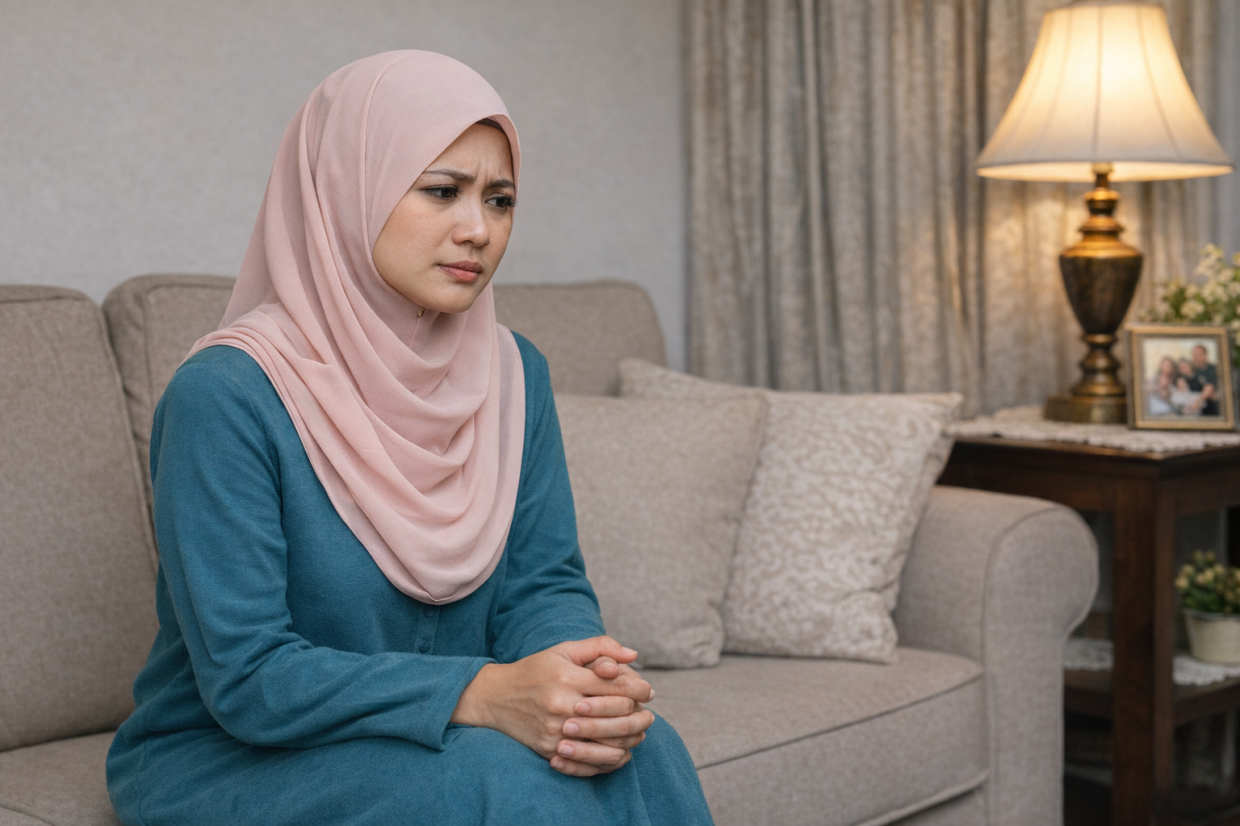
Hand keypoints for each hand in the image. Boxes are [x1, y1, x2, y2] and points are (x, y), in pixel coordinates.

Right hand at [450, 636, 653, 775]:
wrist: (495, 697)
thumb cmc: (536, 669)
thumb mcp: (564, 650)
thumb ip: (600, 647)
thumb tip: (633, 655)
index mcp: (568, 677)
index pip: (617, 685)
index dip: (639, 688)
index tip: (648, 690)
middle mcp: (562, 705)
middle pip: (616, 713)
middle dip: (639, 713)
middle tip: (649, 713)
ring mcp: (556, 731)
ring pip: (607, 741)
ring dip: (629, 738)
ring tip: (639, 732)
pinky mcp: (550, 750)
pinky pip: (588, 761)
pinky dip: (609, 758)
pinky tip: (619, 749)